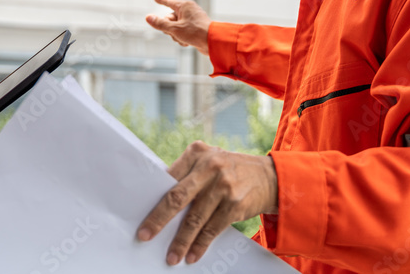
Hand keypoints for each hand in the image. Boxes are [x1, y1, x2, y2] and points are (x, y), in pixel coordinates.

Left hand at [137, 142, 277, 265]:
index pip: (169, 177)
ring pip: (195, 219)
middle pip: (177, 197)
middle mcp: (209, 166)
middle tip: (145, 235)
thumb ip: (188, 174)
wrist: (270, 176)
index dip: (153, 197)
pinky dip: (201, 244)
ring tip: (172, 256)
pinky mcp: (235, 204)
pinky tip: (193, 254)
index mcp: (197, 153)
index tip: (140, 213)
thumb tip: (159, 201)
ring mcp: (223, 186)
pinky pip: (212, 229)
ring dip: (181, 241)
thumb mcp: (210, 161)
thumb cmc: (230, 170)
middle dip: (159, 219)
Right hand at [145, 0, 210, 54]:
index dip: (161, 0)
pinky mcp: (195, 28)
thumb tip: (148, 17)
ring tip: (183, 39)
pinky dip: (182, 38)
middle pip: (170, 18)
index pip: (169, 1)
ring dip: (176, 35)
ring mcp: (192, 19)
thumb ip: (160, 23)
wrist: (213, 42)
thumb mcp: (174, 28)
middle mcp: (189, 10)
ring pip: (175, 27)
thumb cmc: (195, 32)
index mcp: (184, 6)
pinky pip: (182, 32)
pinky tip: (188, 42)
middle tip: (173, 32)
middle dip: (169, 28)